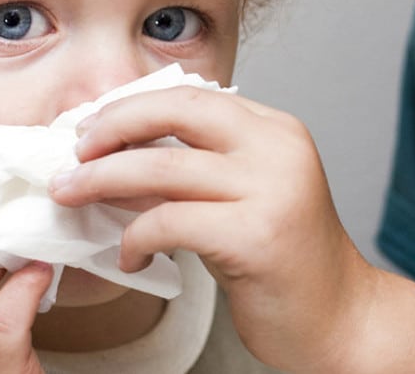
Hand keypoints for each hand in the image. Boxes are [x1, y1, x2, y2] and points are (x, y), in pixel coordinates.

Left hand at [48, 87, 376, 371]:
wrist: (342, 320)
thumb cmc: (284, 262)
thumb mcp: (241, 198)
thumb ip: (192, 170)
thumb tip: (114, 155)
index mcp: (275, 130)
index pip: (192, 95)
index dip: (133, 106)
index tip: (91, 126)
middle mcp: (278, 149)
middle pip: (175, 112)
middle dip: (111, 127)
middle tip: (72, 154)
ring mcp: (271, 190)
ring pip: (161, 167)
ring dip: (102, 181)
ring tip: (72, 195)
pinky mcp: (256, 237)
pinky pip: (170, 223)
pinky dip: (135, 237)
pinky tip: (130, 257)